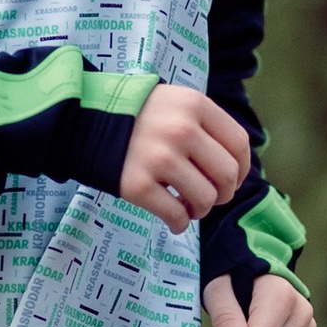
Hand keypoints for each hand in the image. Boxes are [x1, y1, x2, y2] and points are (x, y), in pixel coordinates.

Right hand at [118, 85, 249, 234]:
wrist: (83, 121)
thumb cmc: (137, 116)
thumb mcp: (175, 102)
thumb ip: (205, 125)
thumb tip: (236, 168)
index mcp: (194, 106)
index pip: (239, 144)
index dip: (243, 169)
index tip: (233, 180)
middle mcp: (181, 130)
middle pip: (227, 175)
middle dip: (223, 193)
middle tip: (210, 197)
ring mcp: (159, 159)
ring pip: (205, 199)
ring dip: (200, 210)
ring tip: (188, 207)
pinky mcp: (137, 185)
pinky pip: (176, 215)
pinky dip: (179, 223)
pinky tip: (174, 219)